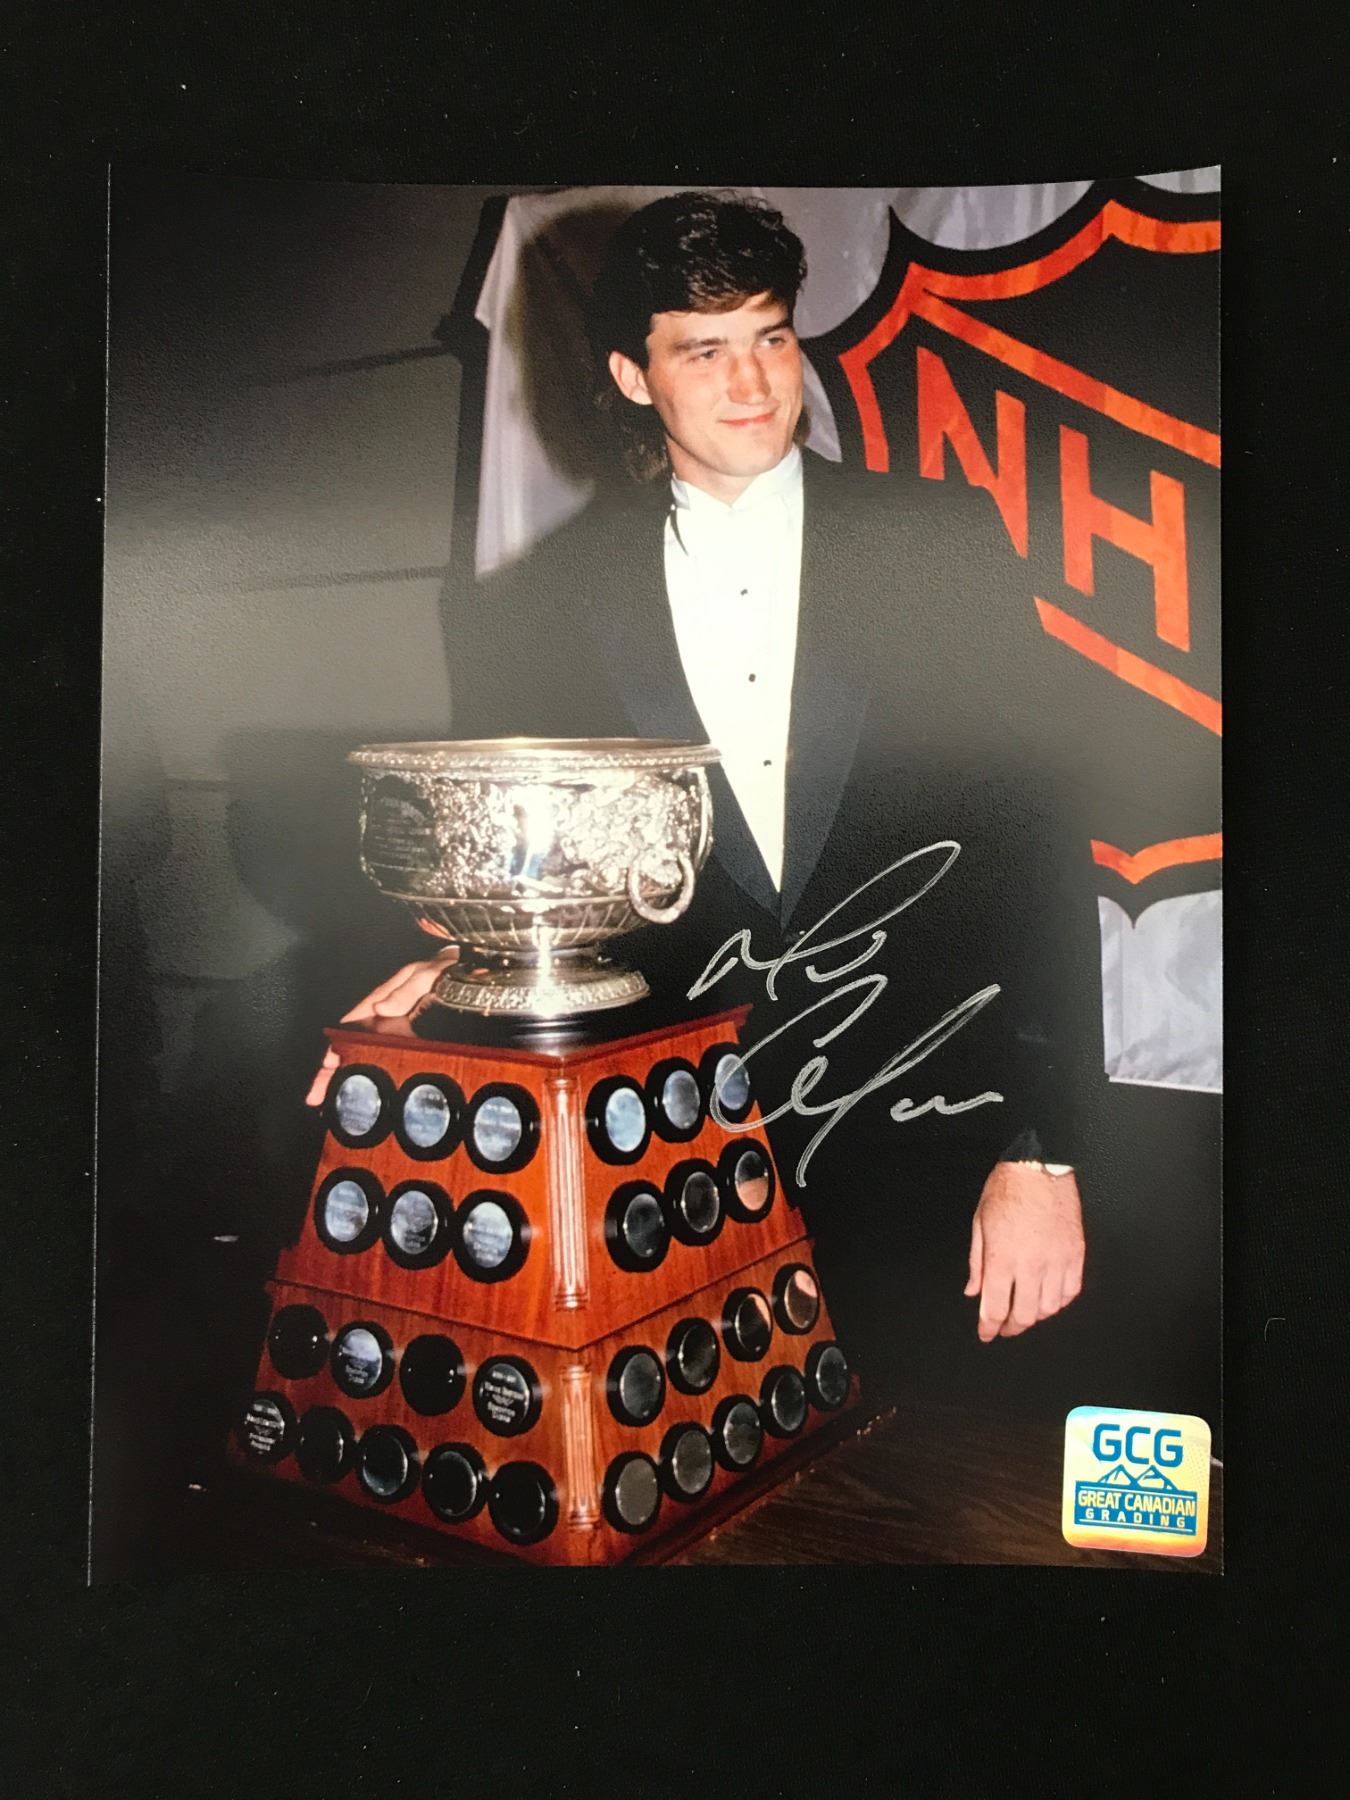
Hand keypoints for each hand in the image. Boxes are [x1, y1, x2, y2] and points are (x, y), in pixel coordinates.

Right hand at [303, 950, 456, 1107]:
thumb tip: (381, 1008)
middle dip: (333, 1070)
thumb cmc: (449, 971)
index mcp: (386, 1000)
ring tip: (335, 1101)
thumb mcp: (427, 974)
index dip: (335, 1045)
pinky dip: (378, 1075)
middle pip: (353, 1046)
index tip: (324, 1066)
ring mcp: (402, 1031)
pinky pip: (392, 1061)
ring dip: (351, 1076)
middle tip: (316, 1095)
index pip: (351, 1025)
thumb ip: (405, 990)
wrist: (479, 975)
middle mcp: (389, 1017)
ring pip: (369, 1057)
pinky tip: (372, 1092)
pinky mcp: (417, 1043)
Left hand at [964, 1161, 1084, 1341]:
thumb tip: (974, 1291)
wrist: (1039, 1166)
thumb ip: (977, 1263)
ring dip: (1036, 1316)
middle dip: (1012, 1327)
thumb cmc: (1007, 1189)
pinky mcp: (1075, 1253)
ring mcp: (1057, 1261)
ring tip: (1026, 1311)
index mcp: (1003, 1258)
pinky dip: (1060, 1300)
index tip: (986, 1334)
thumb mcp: (980, 1223)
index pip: (995, 1308)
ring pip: (1050, 1308)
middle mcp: (1031, 1265)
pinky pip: (1071, 1290)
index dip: (989, 1327)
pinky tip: (1049, 1297)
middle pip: (1025, 1315)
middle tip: (1005, 1327)